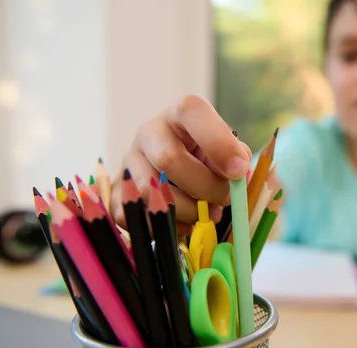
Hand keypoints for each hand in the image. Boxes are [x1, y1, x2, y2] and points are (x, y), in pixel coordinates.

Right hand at [110, 94, 251, 235]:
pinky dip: (166, 226)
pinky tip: (185, 224)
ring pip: (151, 192)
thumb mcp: (228, 147)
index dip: (218, 143)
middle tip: (224, 200)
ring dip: (187, 211)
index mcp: (180, 113)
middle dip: (205, 188)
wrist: (177, 167)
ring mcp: (129, 160)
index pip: (192, 112)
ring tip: (206, 214)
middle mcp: (149, 131)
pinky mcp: (119, 191)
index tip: (238, 171)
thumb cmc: (208, 156)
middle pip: (169, 159)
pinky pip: (135, 215)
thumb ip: (237, 156)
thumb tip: (235, 174)